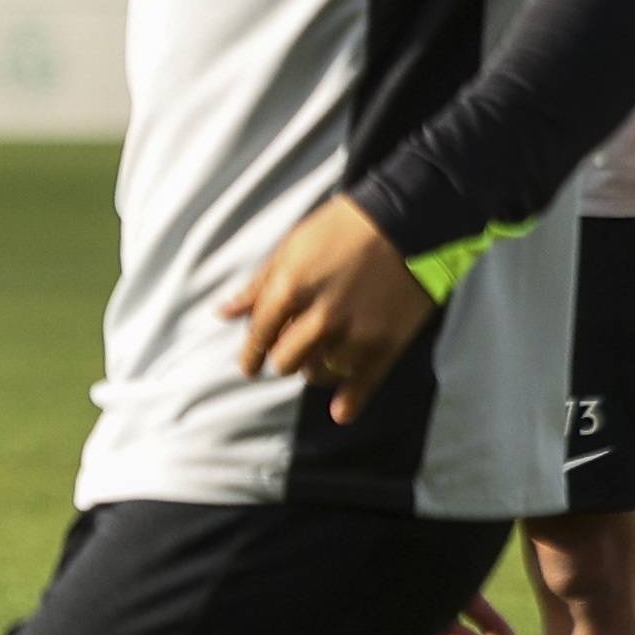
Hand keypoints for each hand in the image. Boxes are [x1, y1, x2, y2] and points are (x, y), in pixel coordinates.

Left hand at [217, 194, 433, 422]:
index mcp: (290, 291)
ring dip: (313, 369)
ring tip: (318, 358)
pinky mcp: (387, 343)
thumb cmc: (344, 227)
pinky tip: (340, 412)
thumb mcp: (291, 247)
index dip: (250, 355)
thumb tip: (224, 314)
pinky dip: (350, 402)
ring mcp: (355, 334)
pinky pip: (364, 383)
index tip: (248, 366)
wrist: (409, 221)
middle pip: (286, 361)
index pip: (259, 336)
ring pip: (319, 373)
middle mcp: (320, 319)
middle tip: (290, 351)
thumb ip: (258, 286)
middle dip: (283, 357)